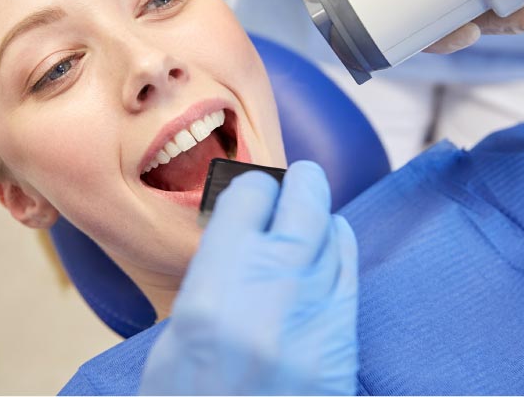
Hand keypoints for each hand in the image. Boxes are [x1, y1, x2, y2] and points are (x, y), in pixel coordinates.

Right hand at [139, 161, 358, 395]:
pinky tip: (330, 247)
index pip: (249, 197)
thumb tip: (239, 238)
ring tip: (308, 216)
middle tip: (294, 180)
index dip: (249, 188)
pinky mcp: (343, 342)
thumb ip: (213, 279)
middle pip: (303, 201)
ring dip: (318, 218)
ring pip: (332, 231)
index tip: (249, 192)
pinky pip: (349, 271)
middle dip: (297, 184)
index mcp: (213, 293)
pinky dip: (339, 250)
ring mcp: (316, 317)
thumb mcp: (175, 340)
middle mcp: (271, 294)